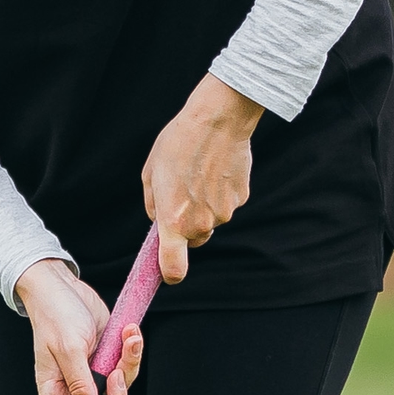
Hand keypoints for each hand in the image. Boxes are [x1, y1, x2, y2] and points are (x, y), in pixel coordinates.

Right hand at [16, 257, 139, 394]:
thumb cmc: (56, 316)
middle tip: (117, 376)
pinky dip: (133, 353)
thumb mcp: (66, 349)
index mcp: (53, 392)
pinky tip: (130, 333)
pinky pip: (128, 369)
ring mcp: (91, 377)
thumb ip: (78, 385)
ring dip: (129, 368)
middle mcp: (72, 390)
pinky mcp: (106, 361)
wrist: (63, 287)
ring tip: (127, 339)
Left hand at [142, 75, 263, 284]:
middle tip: (181, 193)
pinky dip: (221, 191)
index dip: (169, 274)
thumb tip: (157, 220)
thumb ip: (153, 204)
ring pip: (212, 218)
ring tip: (200, 172)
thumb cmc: (178, 143)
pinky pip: (227, 202)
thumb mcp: (151, 173)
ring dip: (205, 204)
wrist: (217, 120)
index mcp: (174, 221)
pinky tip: (217, 166)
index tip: (167, 274)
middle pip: (194, 238)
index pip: (173, 267)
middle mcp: (201, 223)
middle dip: (186, 224)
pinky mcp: (242, 198)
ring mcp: (225, 212)